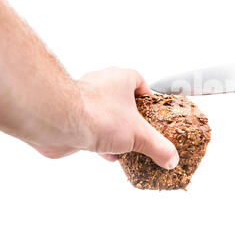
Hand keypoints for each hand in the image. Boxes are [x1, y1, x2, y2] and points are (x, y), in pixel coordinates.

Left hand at [32, 68, 178, 169]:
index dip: (149, 98)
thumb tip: (171, 158)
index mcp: (121, 79)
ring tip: (126, 148)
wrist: (58, 122)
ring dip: (116, 133)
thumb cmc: (98, 115)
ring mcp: (84, 100)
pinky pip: (91, 128)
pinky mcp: (70, 116)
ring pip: (106, 116)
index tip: (154, 114)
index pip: (140, 83)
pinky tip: (107, 154)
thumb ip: (159, 147)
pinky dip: (99, 141)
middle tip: (141, 134)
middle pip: (123, 102)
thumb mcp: (140, 135)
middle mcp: (102, 85)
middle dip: (132, 121)